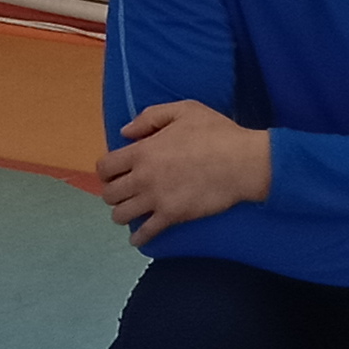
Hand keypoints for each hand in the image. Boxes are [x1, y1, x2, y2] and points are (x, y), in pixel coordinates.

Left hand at [102, 100, 273, 243]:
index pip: (105, 167)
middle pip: (109, 193)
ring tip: (132, 210)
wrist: (243, 162)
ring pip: (121, 215)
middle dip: (114, 192)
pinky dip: (139, 237)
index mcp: (142, 151)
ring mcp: (156, 199)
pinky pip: (146, 233)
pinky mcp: (172, 216)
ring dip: (123, 213)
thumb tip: (125, 132)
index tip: (116, 171)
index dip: (107, 170)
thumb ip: (150, 117)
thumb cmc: (216, 133)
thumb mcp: (185, 110)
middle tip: (125, 190)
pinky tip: (138, 238)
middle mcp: (143, 178)